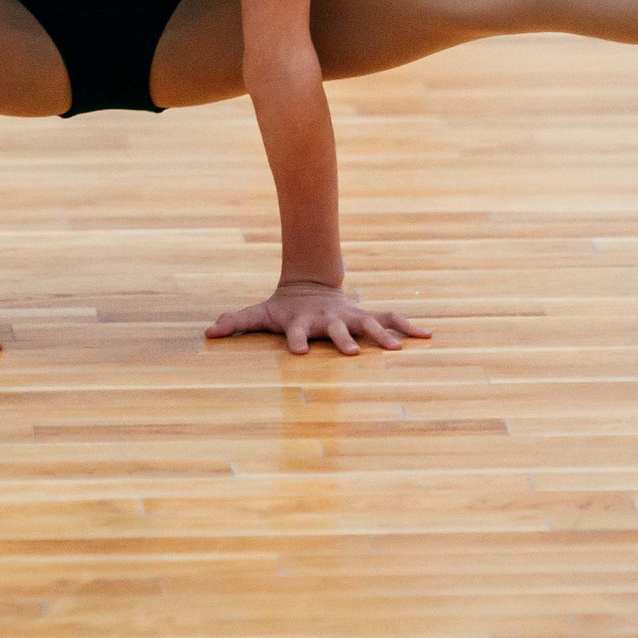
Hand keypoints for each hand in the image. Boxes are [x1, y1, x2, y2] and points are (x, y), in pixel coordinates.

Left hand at [205, 280, 429, 355]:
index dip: (295, 341)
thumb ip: (236, 321)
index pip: (296, 332)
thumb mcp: (259, 314)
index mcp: (302, 321)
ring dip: (384, 335)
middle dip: (345, 341)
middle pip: (337, 330)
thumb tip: (208, 331)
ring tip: (399, 348)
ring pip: (369, 323)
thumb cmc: (283, 308)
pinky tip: (429, 335)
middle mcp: (328, 319)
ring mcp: (349, 316)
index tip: (298, 353)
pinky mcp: (366, 316)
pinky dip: (409, 326)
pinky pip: (391, 319)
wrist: (309, 284)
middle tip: (353, 354)